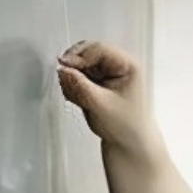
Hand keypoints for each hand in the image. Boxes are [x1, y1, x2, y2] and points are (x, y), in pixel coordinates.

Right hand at [57, 41, 158, 156]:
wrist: (130, 143)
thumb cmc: (127, 126)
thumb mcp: (100, 105)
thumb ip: (79, 86)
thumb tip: (63, 70)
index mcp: (129, 66)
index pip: (99, 50)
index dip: (78, 56)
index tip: (64, 66)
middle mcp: (120, 66)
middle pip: (88, 53)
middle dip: (75, 67)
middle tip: (67, 81)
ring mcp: (109, 74)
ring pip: (81, 64)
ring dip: (73, 77)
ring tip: (77, 96)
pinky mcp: (100, 82)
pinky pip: (80, 76)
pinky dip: (74, 85)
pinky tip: (79, 99)